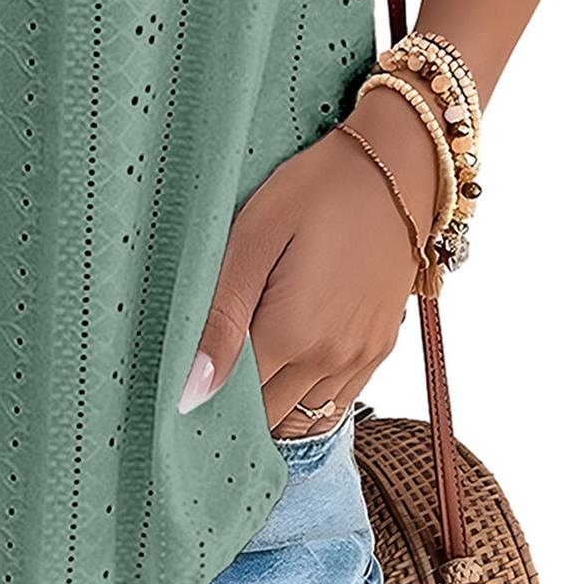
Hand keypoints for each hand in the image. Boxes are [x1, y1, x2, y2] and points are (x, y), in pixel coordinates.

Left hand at [179, 86, 438, 431]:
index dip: (205, 391)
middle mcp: (331, 358)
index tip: (185, 374)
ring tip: (246, 361)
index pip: (235, 399)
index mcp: (292, 333)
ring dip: (272, 402)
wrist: (399, 167)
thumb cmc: (318, 188)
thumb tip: (192, 390)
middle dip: (235, 402)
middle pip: (268, 416)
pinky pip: (337, 399)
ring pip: (304, 416)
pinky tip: (288, 358)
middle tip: (210, 363)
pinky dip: (307, 394)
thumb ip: (221, 317)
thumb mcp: (253, 237)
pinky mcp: (381, 346)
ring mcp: (362, 357)